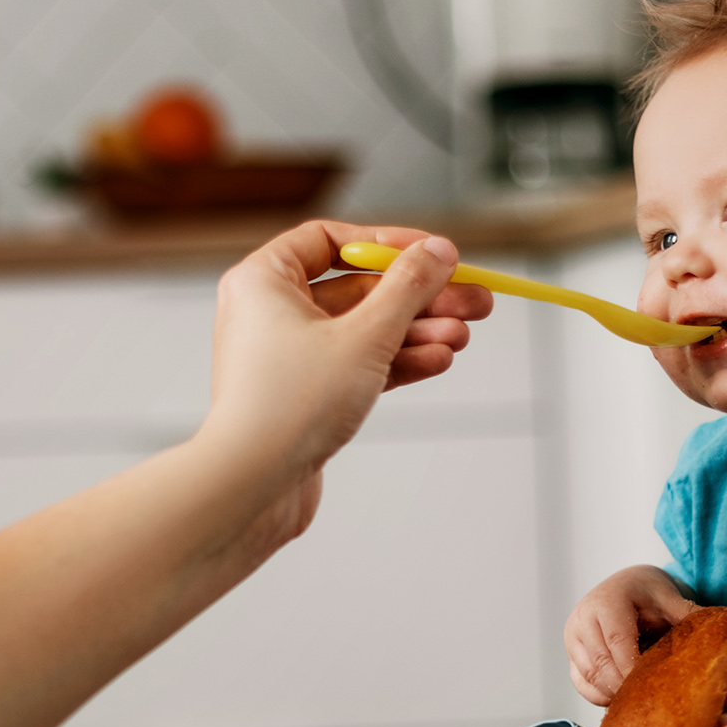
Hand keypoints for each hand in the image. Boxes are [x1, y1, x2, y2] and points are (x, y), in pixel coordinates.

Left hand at [197, 222, 491, 540]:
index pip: (330, 240)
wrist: (252, 486)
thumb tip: (438, 251)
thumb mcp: (366, 334)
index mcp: (263, 281)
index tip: (434, 253)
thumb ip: (408, 288)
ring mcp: (286, 358)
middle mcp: (268, 314)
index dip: (387, 244)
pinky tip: (438, 360)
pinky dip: (394, 363)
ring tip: (463, 338)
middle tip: (474, 300)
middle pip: (357, 289)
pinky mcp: (302, 397)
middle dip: (419, 296)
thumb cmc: (291, 404)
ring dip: (416, 332)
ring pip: (362, 331)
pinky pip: (354, 366)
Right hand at [563, 566, 697, 705]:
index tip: (654, 689)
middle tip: (651, 705)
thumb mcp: (669, 598)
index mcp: (606, 602)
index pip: (617, 642)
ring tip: (640, 704)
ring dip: (613, 694)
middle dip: (625, 687)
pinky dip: (601, 696)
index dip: (633, 669)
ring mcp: (572, 638)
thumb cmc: (646, 593)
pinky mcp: (570, 655)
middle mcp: (582, 618)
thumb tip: (717, 636)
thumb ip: (688, 615)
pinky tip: (622, 700)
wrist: (625, 586)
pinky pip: (581, 684)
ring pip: (589, 677)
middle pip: (601, 664)